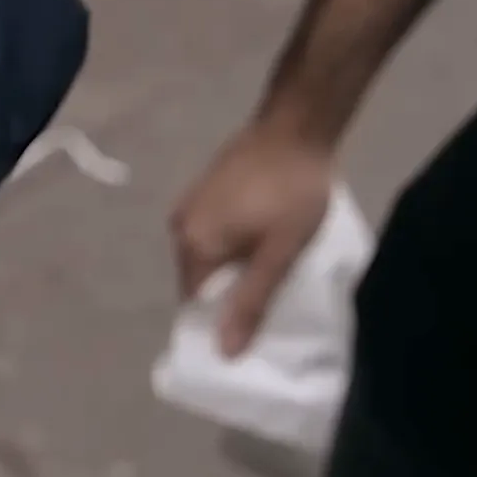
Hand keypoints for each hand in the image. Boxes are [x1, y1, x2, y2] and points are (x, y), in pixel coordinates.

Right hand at [172, 122, 333, 355]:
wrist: (297, 125)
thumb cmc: (293, 192)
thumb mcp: (280, 253)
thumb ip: (251, 302)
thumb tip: (224, 352)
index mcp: (192, 246)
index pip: (194, 303)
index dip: (220, 318)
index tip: (253, 323)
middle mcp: (180, 228)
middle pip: (198, 279)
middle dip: (227, 293)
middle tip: (267, 297)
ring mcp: (189, 205)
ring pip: (206, 254)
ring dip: (231, 266)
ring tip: (267, 266)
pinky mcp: (203, 189)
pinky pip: (211, 231)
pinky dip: (231, 243)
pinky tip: (259, 237)